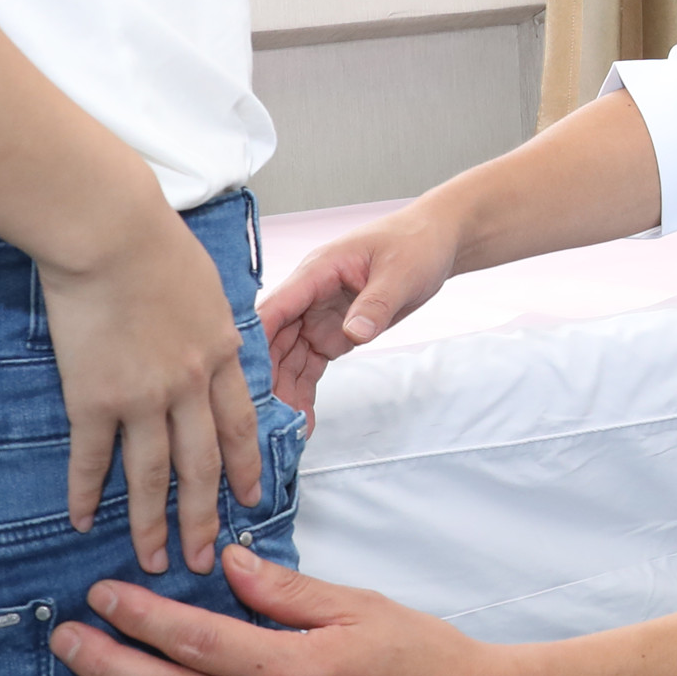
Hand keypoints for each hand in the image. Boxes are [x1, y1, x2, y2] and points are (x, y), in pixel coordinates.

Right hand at [39, 208, 265, 573]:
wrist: (111, 233)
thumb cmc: (157, 246)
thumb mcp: (206, 289)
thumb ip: (212, 330)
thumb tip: (216, 349)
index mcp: (219, 356)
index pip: (238, 428)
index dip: (243, 470)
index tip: (248, 502)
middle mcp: (188, 386)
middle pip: (200, 465)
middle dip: (204, 517)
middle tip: (203, 558)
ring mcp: (142, 398)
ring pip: (151, 476)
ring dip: (151, 524)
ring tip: (152, 560)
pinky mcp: (93, 398)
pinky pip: (91, 458)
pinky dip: (85, 492)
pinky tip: (81, 520)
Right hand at [256, 205, 458, 418]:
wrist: (434, 244)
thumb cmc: (415, 245)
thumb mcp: (401, 273)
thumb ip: (376, 304)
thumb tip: (355, 332)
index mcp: (316, 272)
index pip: (275, 308)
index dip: (255, 342)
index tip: (242, 377)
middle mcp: (307, 297)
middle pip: (273, 340)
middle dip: (264, 379)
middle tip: (261, 419)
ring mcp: (316, 317)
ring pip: (286, 359)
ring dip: (281, 392)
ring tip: (280, 431)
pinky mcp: (330, 334)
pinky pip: (308, 366)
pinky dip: (303, 392)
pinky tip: (300, 421)